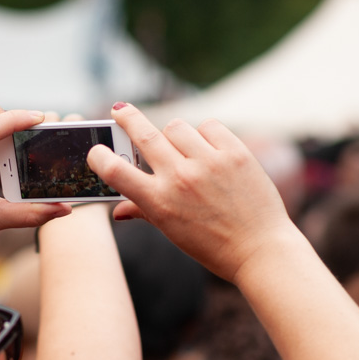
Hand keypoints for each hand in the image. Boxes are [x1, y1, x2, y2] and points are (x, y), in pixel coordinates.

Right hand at [86, 103, 293, 283]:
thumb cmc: (214, 245)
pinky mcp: (235, 153)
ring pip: (176, 127)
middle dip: (126, 118)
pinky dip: (206, 135)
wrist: (262, 250)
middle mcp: (180, 179)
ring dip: (174, 135)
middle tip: (119, 110)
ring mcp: (208, 163)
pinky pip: (209, 126)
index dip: (99, 155)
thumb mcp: (172, 231)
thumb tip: (117, 211)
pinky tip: (210, 149)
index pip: (114, 170)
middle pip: (143, 134)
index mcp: (159, 202)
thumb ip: (143, 212)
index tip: (97, 149)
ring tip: (184, 149)